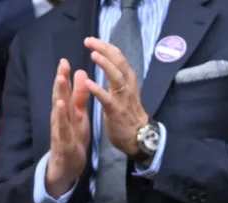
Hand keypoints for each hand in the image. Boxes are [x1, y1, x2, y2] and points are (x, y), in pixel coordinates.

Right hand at [46, 59, 90, 197]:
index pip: (65, 90)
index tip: (66, 59)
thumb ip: (80, 96)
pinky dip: (62, 116)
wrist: (68, 164)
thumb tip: (81, 74)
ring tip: (61, 79)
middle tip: (63, 63)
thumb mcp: (79, 114)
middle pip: (60, 95)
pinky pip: (63, 126)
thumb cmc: (73, 136)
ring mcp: (61, 128)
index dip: (65, 75)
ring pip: (60, 109)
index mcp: (67, 109)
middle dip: (61, 80)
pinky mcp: (64, 140)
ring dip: (59, 94)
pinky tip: (62, 105)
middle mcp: (61, 116)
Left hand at [83, 37, 149, 155]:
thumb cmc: (129, 115)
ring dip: (105, 65)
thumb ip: (118, 78)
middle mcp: (127, 86)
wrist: (138, 137)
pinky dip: (98, 90)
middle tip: (89, 41)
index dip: (106, 47)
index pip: (119, 58)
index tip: (92, 40)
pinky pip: (107, 99)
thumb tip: (110, 62)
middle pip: (119, 63)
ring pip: (116, 78)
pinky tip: (89, 83)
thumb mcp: (125, 92)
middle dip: (104, 50)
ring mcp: (122, 99)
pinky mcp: (116, 112)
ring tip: (93, 55)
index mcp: (128, 81)